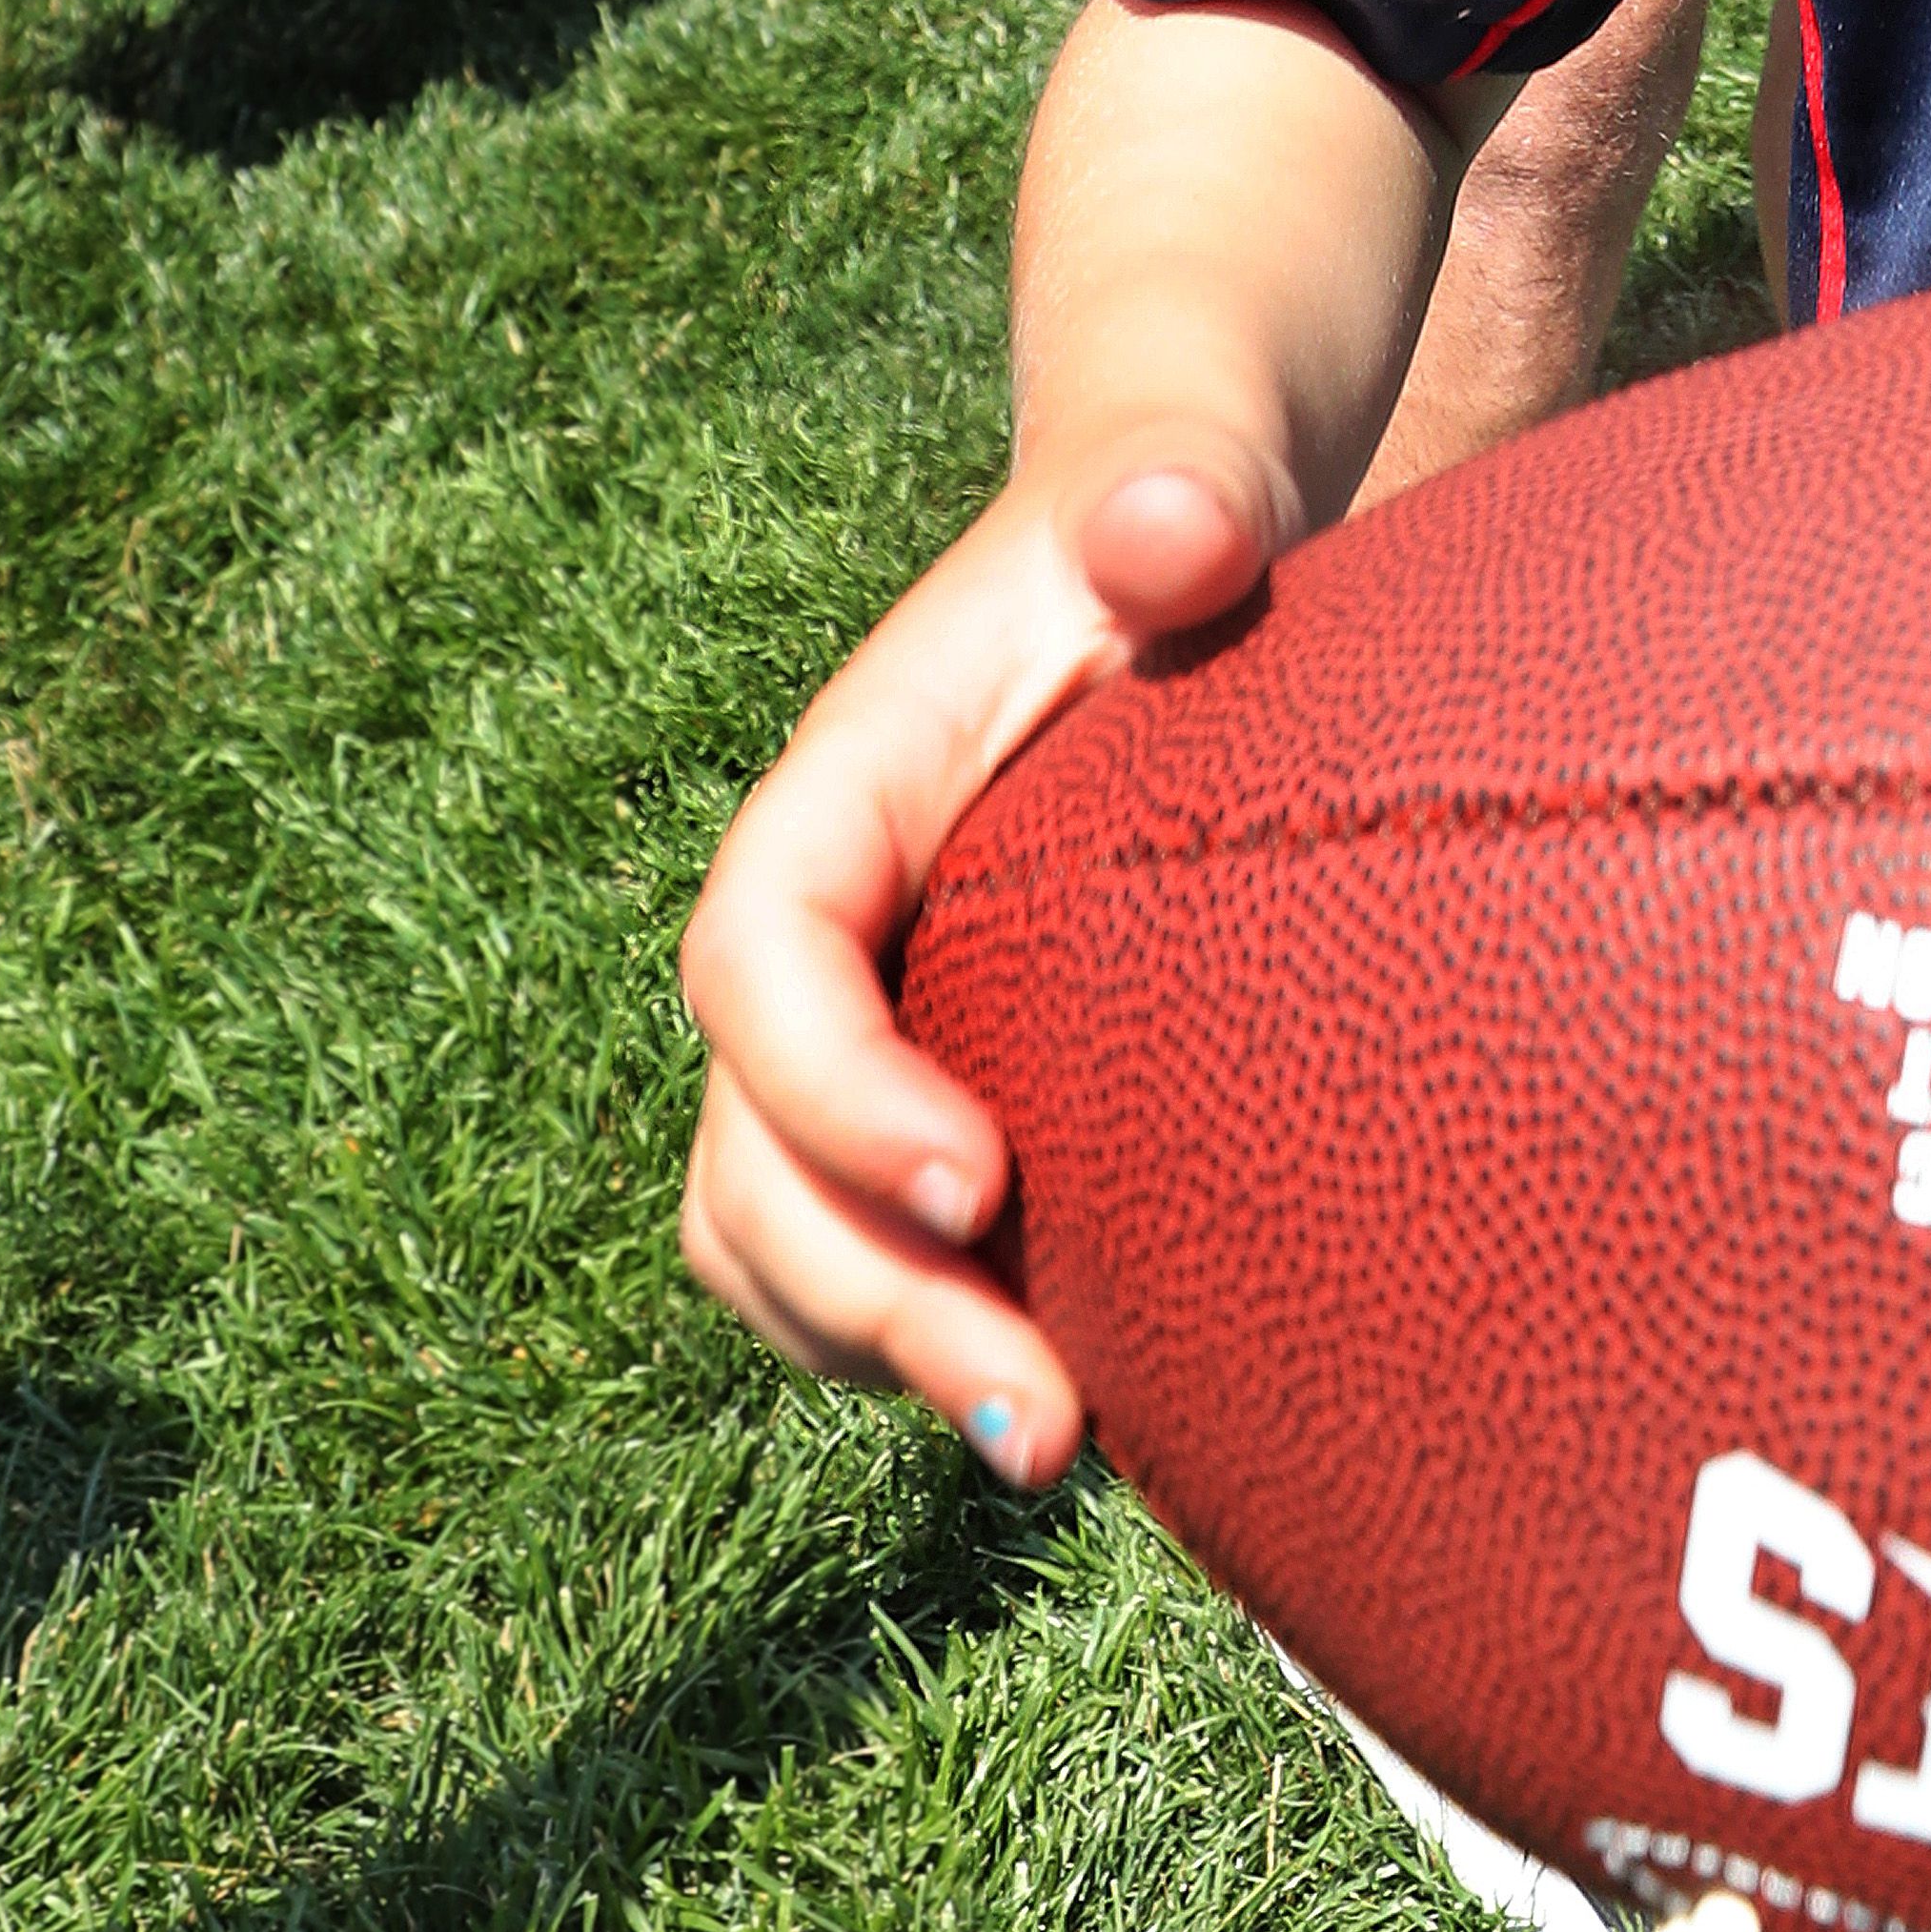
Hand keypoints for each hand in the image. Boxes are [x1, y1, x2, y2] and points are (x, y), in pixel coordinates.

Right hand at [679, 441, 1289, 1459]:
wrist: (1174, 566)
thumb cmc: (1175, 534)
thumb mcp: (1181, 490)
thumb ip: (1174, 496)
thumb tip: (1177, 528)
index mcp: (843, 797)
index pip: (762, 954)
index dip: (835, 1085)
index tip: (983, 1185)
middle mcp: (814, 935)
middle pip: (749, 1148)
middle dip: (862, 1296)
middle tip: (1045, 1414)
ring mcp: (850, 1033)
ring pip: (770, 1235)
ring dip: (875, 1353)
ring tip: (1058, 1441)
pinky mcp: (910, 1101)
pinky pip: (846, 1259)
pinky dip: (915, 1341)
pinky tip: (1079, 1395)